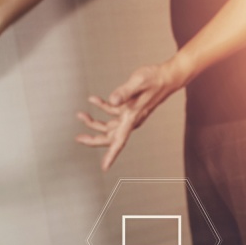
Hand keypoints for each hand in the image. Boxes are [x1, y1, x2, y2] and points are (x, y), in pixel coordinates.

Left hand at [76, 58, 190, 170]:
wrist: (166, 77)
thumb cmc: (155, 80)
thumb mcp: (138, 82)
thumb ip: (124, 92)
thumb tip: (111, 101)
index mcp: (132, 118)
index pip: (120, 141)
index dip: (111, 155)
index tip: (104, 167)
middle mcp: (130, 120)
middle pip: (110, 137)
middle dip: (93, 139)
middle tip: (78, 138)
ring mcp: (129, 115)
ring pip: (109, 126)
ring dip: (94, 123)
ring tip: (81, 116)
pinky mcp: (128, 108)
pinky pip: (112, 112)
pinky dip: (101, 107)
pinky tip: (93, 99)